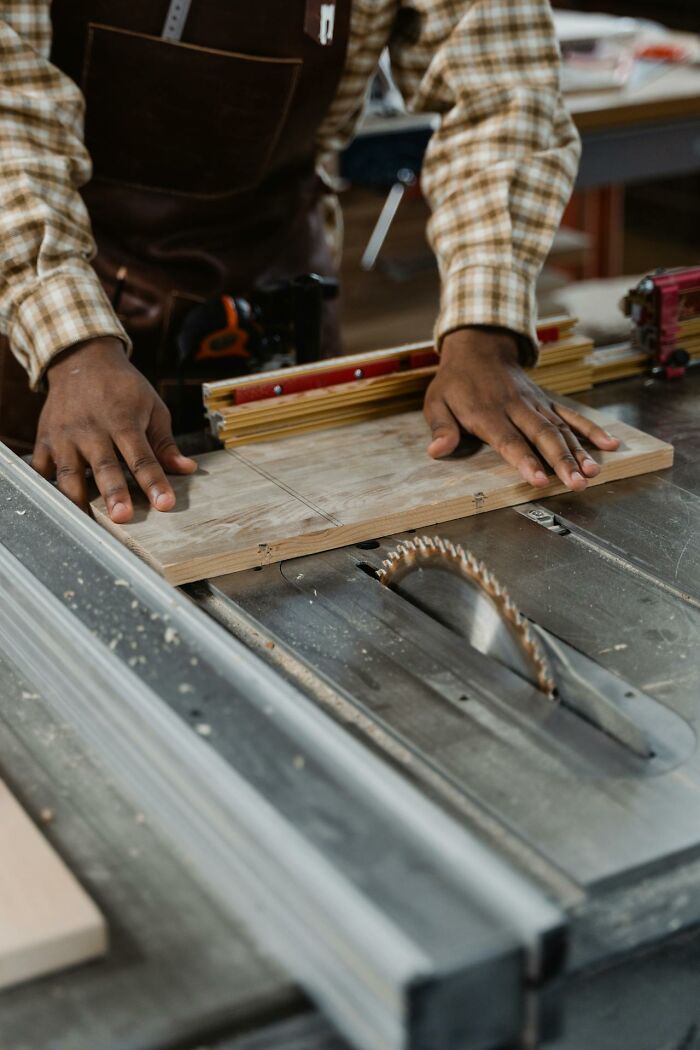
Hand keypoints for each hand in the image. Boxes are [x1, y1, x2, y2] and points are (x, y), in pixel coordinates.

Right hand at [32, 338, 196, 521]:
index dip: (154, 482)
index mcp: (124, 421)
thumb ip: (165, 443)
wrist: (82, 359)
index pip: (142, 458)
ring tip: (87, 521)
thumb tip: (187, 468)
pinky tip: (58, 504)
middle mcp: (93, 429)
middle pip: (104, 466)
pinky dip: (47, 485)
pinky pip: (42, 467)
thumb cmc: (123, 388)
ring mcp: (65, 435)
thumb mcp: (152, 408)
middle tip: (123, 518)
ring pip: (69, 472)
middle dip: (113, 493)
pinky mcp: (45, 439)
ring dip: (77, 497)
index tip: (165, 504)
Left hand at [424, 328, 619, 490]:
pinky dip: (591, 430)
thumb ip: (441, 428)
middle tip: (577, 483)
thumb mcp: (436, 402)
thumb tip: (436, 450)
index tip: (538, 480)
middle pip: (542, 436)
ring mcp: (535, 404)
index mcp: (487, 412)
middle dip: (562, 461)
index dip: (524, 460)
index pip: (509, 440)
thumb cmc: (455, 382)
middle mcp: (516, 408)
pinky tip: (610, 445)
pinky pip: (572, 415)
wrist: (479, 347)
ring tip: (594, 472)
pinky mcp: (547, 402)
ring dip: (580, 451)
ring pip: (561, 428)